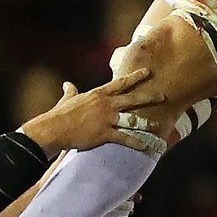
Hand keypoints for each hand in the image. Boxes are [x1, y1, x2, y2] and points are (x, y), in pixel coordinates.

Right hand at [22, 69, 165, 155]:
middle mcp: (106, 105)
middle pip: (133, 98)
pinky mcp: (104, 134)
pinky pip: (124, 138)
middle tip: (163, 95)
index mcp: (98, 95)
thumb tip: (67, 84)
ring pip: (132, 119)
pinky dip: (136, 142)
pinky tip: (146, 145)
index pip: (121, 83)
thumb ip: (70, 92)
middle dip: (149, 97)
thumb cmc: (58, 115)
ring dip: (147, 123)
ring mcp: (106, 119)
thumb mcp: (67, 100)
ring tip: (159, 125)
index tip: (148, 72)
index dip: (136, 77)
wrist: (52, 129)